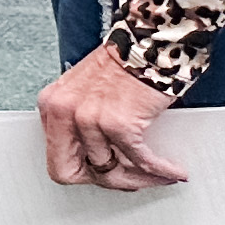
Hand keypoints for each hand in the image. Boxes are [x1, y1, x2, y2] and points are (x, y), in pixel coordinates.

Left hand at [39, 42, 183, 190]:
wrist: (148, 43)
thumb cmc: (123, 65)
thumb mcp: (84, 94)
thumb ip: (78, 125)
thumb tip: (95, 162)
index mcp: (52, 105)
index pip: (56, 160)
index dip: (84, 173)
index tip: (106, 174)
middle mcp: (64, 112)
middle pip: (73, 173)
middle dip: (107, 181)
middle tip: (132, 180)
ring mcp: (89, 118)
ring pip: (110, 172)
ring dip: (140, 177)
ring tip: (158, 173)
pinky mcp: (119, 124)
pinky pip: (141, 162)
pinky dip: (160, 170)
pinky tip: (172, 170)